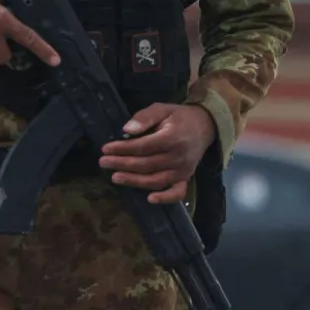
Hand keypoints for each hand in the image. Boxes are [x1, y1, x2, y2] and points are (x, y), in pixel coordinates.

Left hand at [99, 104, 215, 204]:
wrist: (205, 126)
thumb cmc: (179, 117)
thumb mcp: (162, 109)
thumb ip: (145, 117)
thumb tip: (126, 129)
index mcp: (172, 137)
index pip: (143, 147)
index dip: (123, 149)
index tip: (105, 149)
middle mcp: (178, 157)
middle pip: (146, 164)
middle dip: (122, 164)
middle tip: (103, 163)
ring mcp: (183, 170)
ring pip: (156, 180)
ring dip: (134, 181)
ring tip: (115, 177)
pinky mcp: (186, 178)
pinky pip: (177, 192)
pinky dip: (164, 198)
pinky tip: (149, 200)